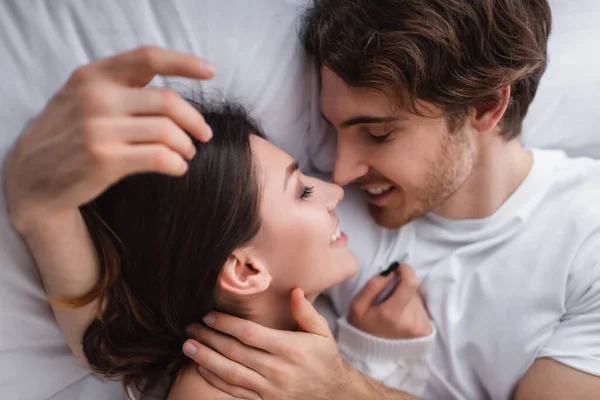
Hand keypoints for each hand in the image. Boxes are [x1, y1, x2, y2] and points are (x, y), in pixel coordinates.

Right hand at [3, 46, 214, 234]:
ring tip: (187, 153)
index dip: (184, 62)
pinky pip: (159, 157)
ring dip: (186, 145)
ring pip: (167, 131)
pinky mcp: (104, 160)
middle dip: (195, 120)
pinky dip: (177, 164)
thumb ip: (117, 86)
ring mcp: (98, 129)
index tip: (211, 72)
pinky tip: (177, 168)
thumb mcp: (81, 97)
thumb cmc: (66, 135)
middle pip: (168, 101)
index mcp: (93, 75)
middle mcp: (96, 97)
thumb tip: (169, 86)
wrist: (31, 177)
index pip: (148, 58)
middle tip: (204, 134)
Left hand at [182, 289, 354, 399]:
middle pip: (236, 352)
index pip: (250, 334)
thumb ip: (306, 312)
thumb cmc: (325, 358)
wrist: (334, 394)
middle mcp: (278, 369)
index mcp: (290, 348)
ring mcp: (270, 389)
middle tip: (190, 328)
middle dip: (210, 339)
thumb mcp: (322, 332)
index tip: (209, 316)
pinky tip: (202, 369)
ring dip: (206, 359)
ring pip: (231, 374)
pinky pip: (236, 392)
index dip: (227, 325)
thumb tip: (295, 290)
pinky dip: (216, 381)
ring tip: (188, 347)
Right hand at [348, 264, 431, 338]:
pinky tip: (402, 319)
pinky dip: (413, 310)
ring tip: (395, 312)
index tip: (398, 270)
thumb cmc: (363, 328)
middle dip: (402, 288)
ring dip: (407, 300)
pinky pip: (422, 310)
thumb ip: (373, 286)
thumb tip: (391, 272)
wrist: (372, 357)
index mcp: (391, 314)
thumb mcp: (357, 307)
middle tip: (389, 299)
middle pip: (413, 290)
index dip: (406, 271)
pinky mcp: (426, 331)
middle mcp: (410, 322)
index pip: (411, 282)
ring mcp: (420, 328)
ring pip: (418, 299)